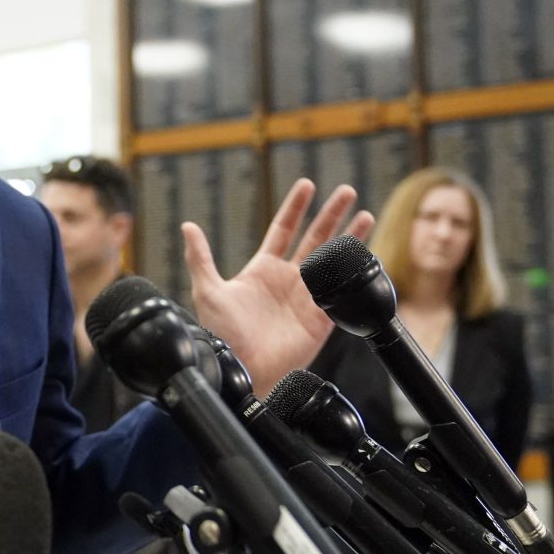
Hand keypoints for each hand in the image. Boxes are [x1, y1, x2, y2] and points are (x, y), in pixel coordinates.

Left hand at [183, 178, 372, 395]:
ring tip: (366, 214)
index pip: (284, 229)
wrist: (242, 370)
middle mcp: (287, 279)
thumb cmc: (222, 334)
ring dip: (350, 237)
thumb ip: (200, 257)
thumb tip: (187, 225)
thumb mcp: (208, 290)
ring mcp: (306, 297)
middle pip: (315, 237)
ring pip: (333, 259)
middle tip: (347, 190)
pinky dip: (353, 272)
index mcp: (262, 269)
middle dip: (331, 214)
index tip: (307, 184)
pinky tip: (364, 254)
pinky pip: (341, 290)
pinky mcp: (321, 318)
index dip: (296, 207)